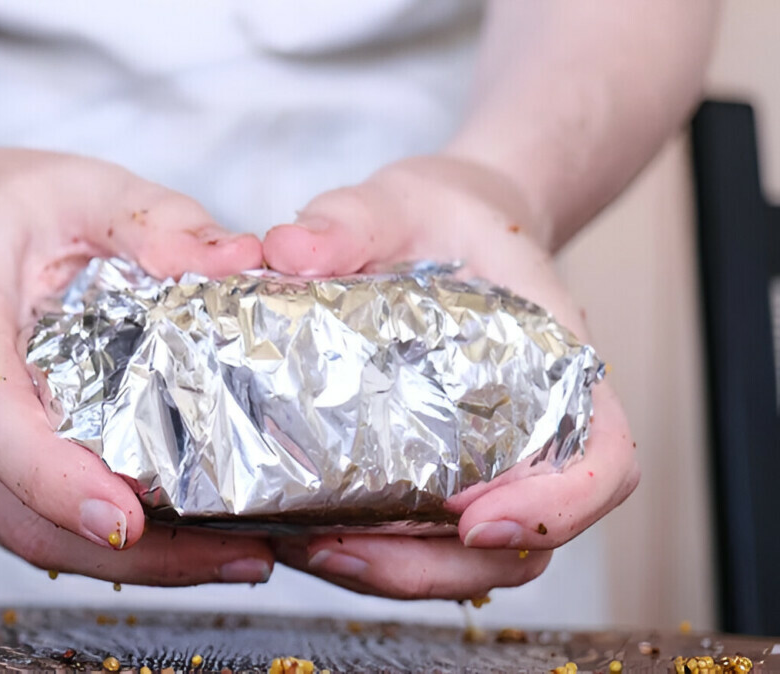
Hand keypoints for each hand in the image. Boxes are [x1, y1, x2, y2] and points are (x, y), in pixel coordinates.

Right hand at [0, 146, 273, 585]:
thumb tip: (240, 263)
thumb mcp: (84, 186)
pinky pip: (8, 526)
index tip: (128, 520)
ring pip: (17, 534)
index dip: (57, 482)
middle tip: (240, 556)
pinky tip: (160, 539)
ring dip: (121, 562)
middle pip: (17, 507)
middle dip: (132, 551)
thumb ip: (160, 220)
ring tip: (226, 556)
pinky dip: (82, 544)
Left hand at [263, 155, 639, 599]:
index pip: (604, 463)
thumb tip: (289, 250)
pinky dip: (371, 554)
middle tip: (342, 551)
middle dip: (437, 568)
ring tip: (310, 550)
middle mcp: (534, 431)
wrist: (443, 224)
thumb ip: (349, 220)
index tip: (480, 521)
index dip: (558, 509)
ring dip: (394, 573)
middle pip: (525, 543)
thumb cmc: (444, 217)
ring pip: (470, 560)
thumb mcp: (398, 201)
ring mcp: (488, 462)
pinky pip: (421, 539)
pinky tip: (305, 535)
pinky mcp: (436, 476)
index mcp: (559, 367)